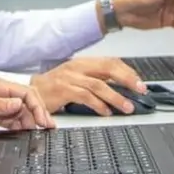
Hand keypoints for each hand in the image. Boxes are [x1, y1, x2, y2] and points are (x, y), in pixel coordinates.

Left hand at [0, 77, 55, 132]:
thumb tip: (20, 104)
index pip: (26, 93)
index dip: (37, 106)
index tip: (43, 121)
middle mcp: (1, 94)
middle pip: (27, 102)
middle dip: (38, 114)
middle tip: (48, 129)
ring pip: (21, 112)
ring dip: (30, 121)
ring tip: (39, 133)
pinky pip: (12, 120)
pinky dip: (20, 126)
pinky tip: (25, 133)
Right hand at [30, 57, 145, 114]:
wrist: (32, 91)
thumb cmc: (56, 87)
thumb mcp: (77, 78)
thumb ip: (96, 80)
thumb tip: (120, 88)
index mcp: (83, 62)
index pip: (110, 62)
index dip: (127, 72)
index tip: (140, 83)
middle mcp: (78, 67)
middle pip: (108, 68)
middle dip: (127, 79)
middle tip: (140, 90)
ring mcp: (70, 77)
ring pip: (99, 85)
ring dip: (116, 97)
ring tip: (127, 107)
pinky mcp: (63, 90)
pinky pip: (85, 96)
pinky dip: (98, 105)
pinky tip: (106, 112)